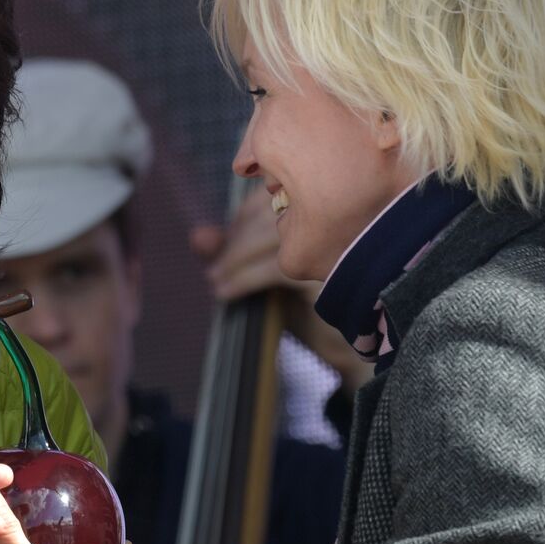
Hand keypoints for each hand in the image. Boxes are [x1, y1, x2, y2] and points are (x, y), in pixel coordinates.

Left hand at [191, 192, 370, 391]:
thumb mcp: (265, 271)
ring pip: (269, 237)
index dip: (242, 219)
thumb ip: (232, 250)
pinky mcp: (331, 273)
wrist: (346, 348)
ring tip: (216, 281)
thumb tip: (198, 236)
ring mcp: (337, 240)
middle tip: (214, 269)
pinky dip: (244, 279)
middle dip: (235, 241)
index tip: (223, 245)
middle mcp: (335, 214)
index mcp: (323, 204)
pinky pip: (276, 267)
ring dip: (234, 260)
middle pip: (268, 212)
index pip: (273, 195)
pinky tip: (226, 293)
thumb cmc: (306, 305)